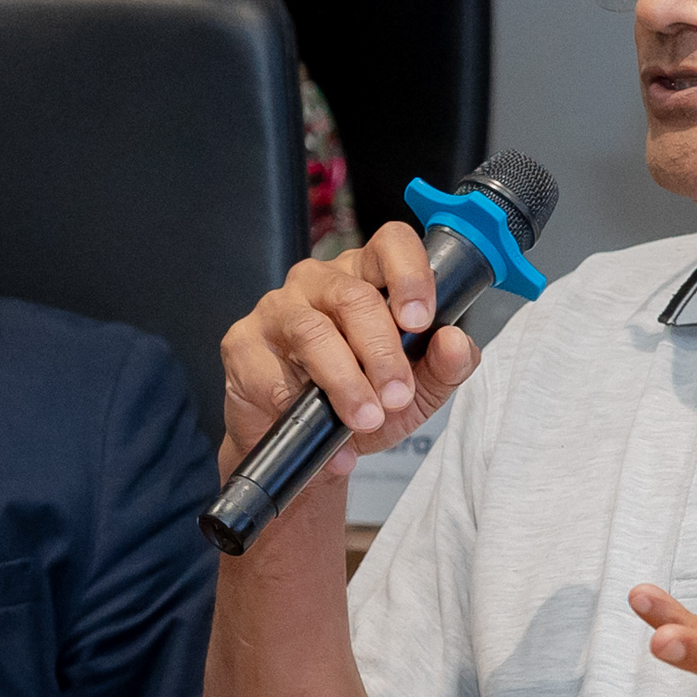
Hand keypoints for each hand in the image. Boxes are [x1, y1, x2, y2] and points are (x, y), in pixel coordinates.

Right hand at [219, 221, 479, 477]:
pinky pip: (271, 370)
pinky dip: (300, 407)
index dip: (409, 274)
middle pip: (353, 296)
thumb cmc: (365, 402)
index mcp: (367, 277)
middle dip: (382, 352)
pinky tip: (324, 434)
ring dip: (345, 380)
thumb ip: (444, 366)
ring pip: (312, 331)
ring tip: (365, 418)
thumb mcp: (419, 392)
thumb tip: (455, 342)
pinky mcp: (241, 343)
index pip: (391, 243)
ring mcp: (276, 308)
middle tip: (397, 397)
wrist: (311, 452)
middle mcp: (319, 282)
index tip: (420, 321)